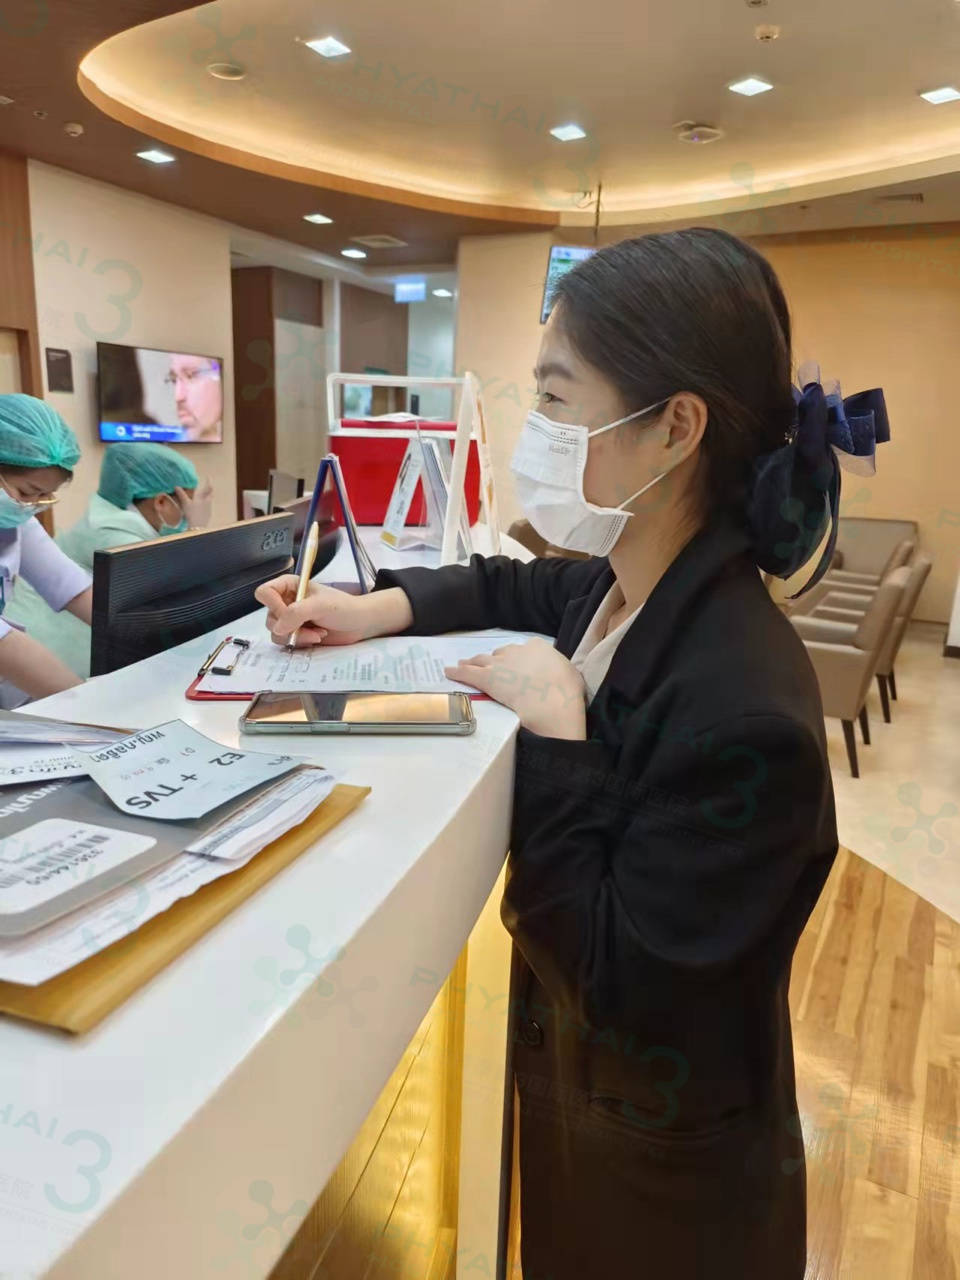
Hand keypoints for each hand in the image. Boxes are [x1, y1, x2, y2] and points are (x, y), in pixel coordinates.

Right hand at [176, 481, 212, 528]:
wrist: (198, 527)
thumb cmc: (192, 514)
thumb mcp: (185, 503)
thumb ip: (181, 494)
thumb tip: (176, 486)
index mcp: (203, 498)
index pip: (208, 488)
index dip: (208, 482)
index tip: (208, 477)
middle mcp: (208, 503)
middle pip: (211, 494)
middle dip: (209, 490)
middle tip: (208, 486)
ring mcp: (209, 509)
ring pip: (210, 501)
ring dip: (208, 497)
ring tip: (204, 496)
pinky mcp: (208, 515)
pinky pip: (208, 507)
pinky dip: (206, 504)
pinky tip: (202, 507)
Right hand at [254, 577, 412, 647]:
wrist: (360, 624)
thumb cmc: (343, 608)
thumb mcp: (320, 605)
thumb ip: (296, 613)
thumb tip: (277, 628)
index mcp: (289, 586)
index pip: (264, 593)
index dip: (273, 605)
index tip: (289, 612)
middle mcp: (286, 602)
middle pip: (269, 617)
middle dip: (289, 626)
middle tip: (309, 625)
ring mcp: (291, 620)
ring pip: (276, 633)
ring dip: (297, 636)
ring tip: (318, 633)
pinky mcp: (297, 635)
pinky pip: (286, 643)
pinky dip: (301, 643)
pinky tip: (317, 637)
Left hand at [445, 637, 585, 738]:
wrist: (552, 700)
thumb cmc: (566, 690)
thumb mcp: (569, 673)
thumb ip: (558, 670)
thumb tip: (558, 675)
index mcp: (538, 646)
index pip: (523, 650)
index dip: (517, 659)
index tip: (516, 666)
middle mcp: (516, 650)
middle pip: (500, 654)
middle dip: (494, 661)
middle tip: (489, 668)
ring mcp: (499, 663)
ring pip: (481, 660)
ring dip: (472, 663)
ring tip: (463, 664)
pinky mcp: (487, 678)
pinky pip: (467, 673)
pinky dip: (457, 672)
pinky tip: (449, 672)